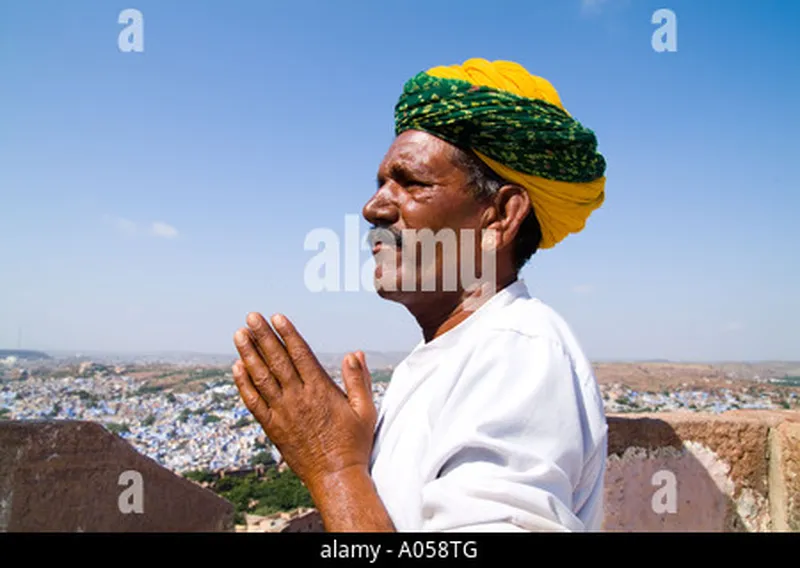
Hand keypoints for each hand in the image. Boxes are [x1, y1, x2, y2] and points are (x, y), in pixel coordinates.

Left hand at [232, 312, 376, 488]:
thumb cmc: (354, 444)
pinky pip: (254, 402)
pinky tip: (237, 367)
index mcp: (320, 391)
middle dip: (263, 336)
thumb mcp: (365, 410)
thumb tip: (354, 354)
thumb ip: (359, 380)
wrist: (336, 477)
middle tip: (251, 317)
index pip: (300, 355)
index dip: (287, 334)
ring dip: (249, 354)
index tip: (277, 317)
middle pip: (276, 361)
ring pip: (261, 378)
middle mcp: (298, 399)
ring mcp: (282, 413)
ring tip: (239, 334)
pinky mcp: (272, 428)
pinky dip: (244, 384)